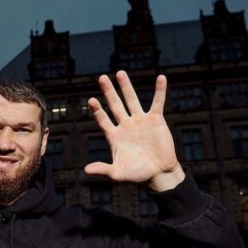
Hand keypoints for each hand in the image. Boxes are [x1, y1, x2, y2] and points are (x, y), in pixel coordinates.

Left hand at [84, 71, 184, 191]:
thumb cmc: (137, 175)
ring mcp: (140, 121)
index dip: (97, 111)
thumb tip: (86, 170)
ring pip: (132, 100)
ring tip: (120, 73)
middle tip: (101, 78)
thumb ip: (103, 170)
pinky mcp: (156, 120)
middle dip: (108, 92)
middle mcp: (125, 125)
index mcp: (114, 136)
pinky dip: (159, 90)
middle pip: (114, 104)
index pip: (103, 119)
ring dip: (126, 86)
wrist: (159, 174)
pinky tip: (161, 78)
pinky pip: (158, 102)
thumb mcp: (117, 173)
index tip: (91, 100)